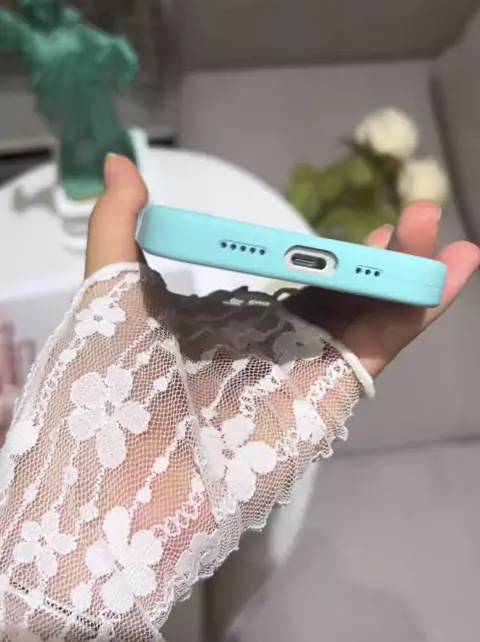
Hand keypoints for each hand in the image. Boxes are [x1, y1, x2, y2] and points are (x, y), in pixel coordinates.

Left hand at [86, 155, 479, 380]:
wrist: (108, 483)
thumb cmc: (104, 387)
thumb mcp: (110, 292)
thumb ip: (119, 227)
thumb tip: (119, 158)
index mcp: (237, 323)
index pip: (299, 283)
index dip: (333, 255)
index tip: (363, 223)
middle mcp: (277, 346)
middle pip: (346, 297)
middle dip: (385, 258)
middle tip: (420, 214)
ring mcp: (303, 371)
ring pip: (370, 316)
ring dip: (408, 274)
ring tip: (440, 233)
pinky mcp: (322, 397)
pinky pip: (375, 349)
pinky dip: (413, 313)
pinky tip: (446, 274)